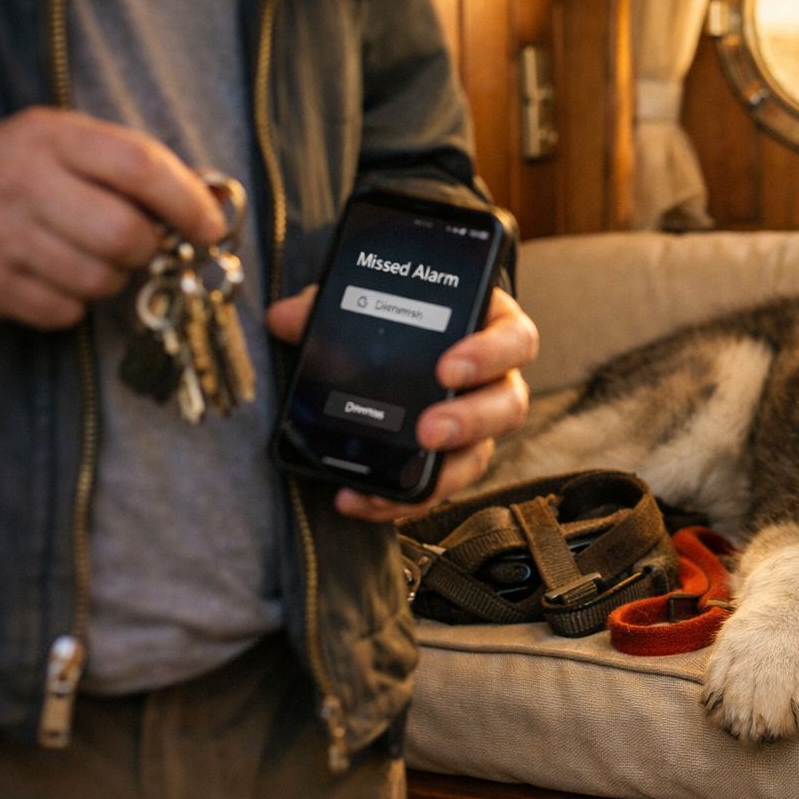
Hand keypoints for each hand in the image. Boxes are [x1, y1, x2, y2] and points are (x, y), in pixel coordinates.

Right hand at [0, 107, 225, 328]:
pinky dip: (71, 305)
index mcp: (49, 136)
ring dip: (110, 280)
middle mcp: (19, 180)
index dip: (188, 202)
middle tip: (139, 247)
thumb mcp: (59, 145)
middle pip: (124, 234)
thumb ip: (129, 167)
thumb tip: (211, 203)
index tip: (211, 227)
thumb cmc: (9, 173)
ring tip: (86, 258)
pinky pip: (63, 313)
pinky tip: (49, 278)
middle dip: (147, 250)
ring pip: (98, 281)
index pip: (139, 165)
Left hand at [267, 284, 538, 521]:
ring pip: (479, 456)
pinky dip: (405, 499)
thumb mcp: (375, 299)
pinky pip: (440, 486)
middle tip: (429, 429)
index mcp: (490, 329)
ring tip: (396, 482)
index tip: (449, 366)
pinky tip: (366, 499)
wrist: (404, 344)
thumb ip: (334, 302)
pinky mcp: (452, 460)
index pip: (515, 339)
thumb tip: (284, 317)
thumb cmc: (404, 316)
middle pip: (507, 406)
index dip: (489, 354)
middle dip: (469, 421)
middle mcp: (495, 381)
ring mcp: (478, 425)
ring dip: (442, 474)